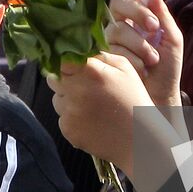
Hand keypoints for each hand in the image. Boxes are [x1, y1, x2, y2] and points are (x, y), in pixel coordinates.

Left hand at [49, 52, 153, 171]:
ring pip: (57, 100)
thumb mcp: (124, 68)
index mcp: (90, 71)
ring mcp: (70, 112)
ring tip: (92, 106)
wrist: (139, 138)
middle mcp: (76, 90)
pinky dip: (73, 119)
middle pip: (53, 80)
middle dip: (65, 81)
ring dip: (68, 100)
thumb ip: (99, 56)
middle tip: (84, 88)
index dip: (66, 64)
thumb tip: (80, 52)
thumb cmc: (133, 99)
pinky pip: (62, 118)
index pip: (61, 61)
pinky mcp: (68, 129)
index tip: (75, 69)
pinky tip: (92, 120)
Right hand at [106, 0, 183, 112]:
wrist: (159, 100)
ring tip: (152, 61)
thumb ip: (162, 14)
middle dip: (137, 12)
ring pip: (117, 29)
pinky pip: (111, 49)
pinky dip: (131, 59)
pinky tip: (140, 70)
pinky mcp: (101, 57)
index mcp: (139, 15)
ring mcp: (109, 40)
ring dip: (139, 45)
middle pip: (118, 3)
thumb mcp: (172, 39)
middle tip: (154, 27)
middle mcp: (121, 23)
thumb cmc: (167, 70)